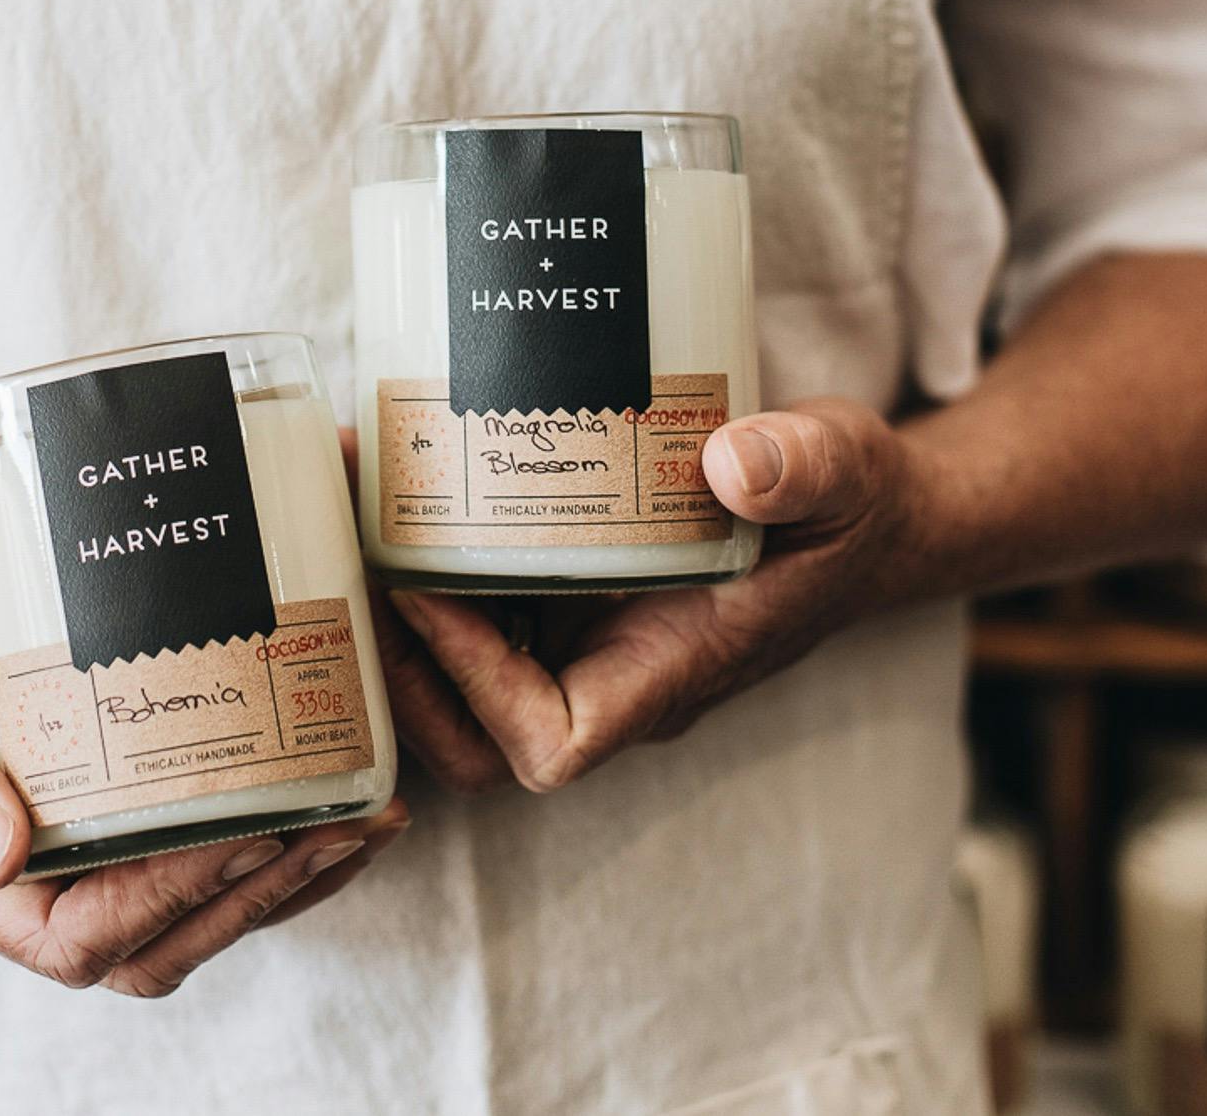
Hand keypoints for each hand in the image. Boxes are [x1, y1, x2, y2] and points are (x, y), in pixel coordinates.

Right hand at [0, 478, 409, 996]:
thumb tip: (0, 857)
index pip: (75, 940)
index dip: (172, 902)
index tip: (253, 832)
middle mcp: (9, 870)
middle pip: (146, 941)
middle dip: (252, 897)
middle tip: (343, 829)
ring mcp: (57, 835)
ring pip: (180, 906)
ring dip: (277, 878)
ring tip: (364, 820)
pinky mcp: (95, 788)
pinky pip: (183, 844)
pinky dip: (260, 833)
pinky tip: (323, 788)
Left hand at [386, 399, 926, 791]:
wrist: (855, 518)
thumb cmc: (851, 508)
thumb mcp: (845, 471)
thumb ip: (807, 468)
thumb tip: (737, 464)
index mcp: (670, 670)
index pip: (554, 742)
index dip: (480, 688)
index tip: (438, 589)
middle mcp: (612, 675)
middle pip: (474, 738)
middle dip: (401, 670)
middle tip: (358, 558)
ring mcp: (583, 645)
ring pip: (458, 687)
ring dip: (393, 617)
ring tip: (351, 509)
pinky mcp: (565, 603)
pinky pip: (474, 620)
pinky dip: (422, 575)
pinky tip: (392, 488)